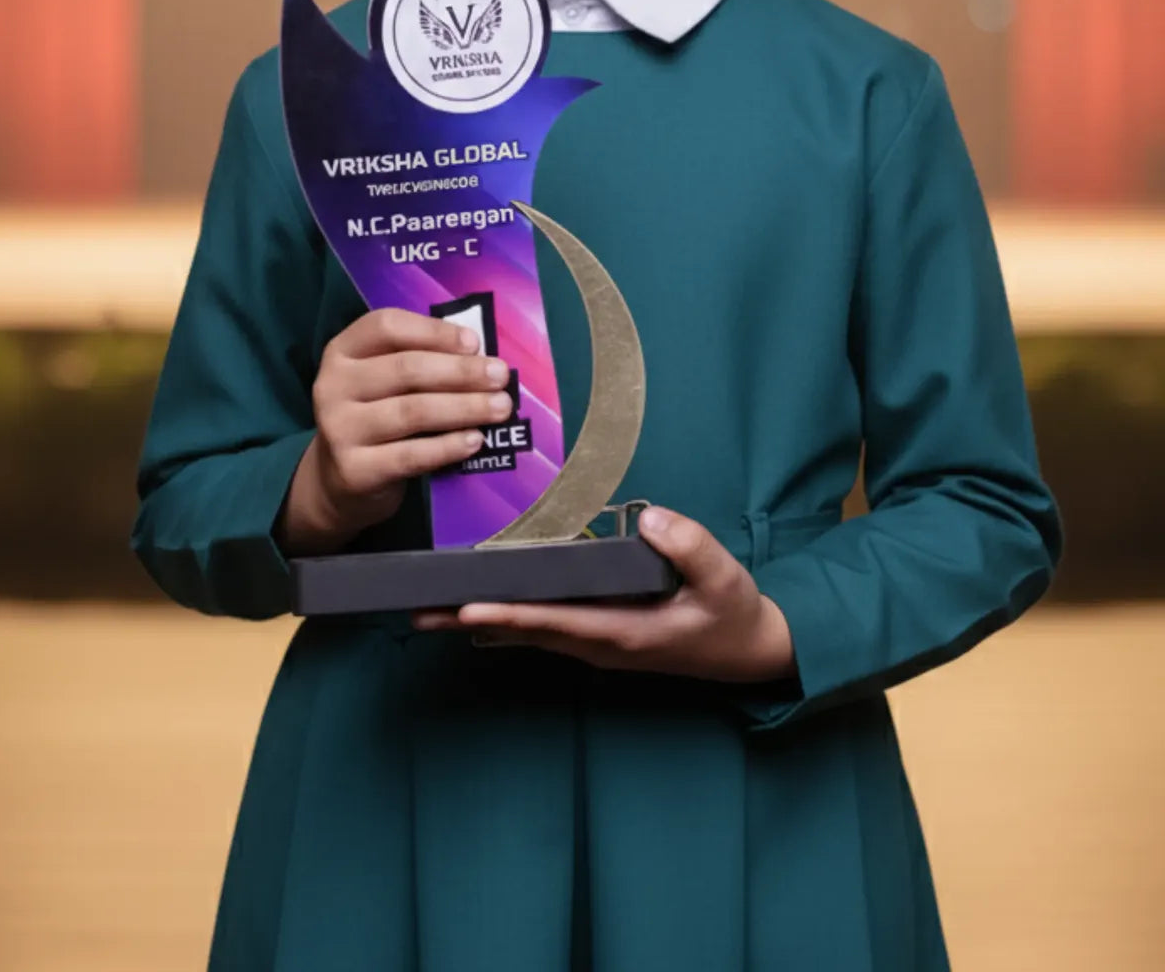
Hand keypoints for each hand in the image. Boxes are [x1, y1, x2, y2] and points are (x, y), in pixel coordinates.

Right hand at [278, 307, 512, 555]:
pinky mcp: (354, 470)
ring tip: (501, 408)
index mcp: (343, 350)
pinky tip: (475, 440)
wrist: (341, 480)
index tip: (474, 342)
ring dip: (464, 407)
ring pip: (412, 412)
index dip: (434, 331)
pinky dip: (448, 446)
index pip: (387, 326)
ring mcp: (339, 429)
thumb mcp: (385, 379)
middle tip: (501, 376)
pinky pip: (410, 455)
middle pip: (405, 369)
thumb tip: (480, 356)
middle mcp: (332, 385)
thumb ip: (420, 360)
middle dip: (461, 371)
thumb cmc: (377, 414)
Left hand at [413, 506, 796, 685]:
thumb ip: (690, 548)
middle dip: (471, 620)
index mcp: (622, 631)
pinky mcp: (597, 632)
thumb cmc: (733, 613)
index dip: (509, 612)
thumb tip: (651, 518)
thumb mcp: (724, 579)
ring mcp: (595, 641)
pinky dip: (506, 615)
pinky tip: (477, 606)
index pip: (555, 621)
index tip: (467, 606)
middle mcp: (598, 643)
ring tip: (429, 609)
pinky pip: (541, 625)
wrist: (749, 649)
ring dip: (479, 620)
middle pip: (523, 630)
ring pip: (526, 631)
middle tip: (417, 610)